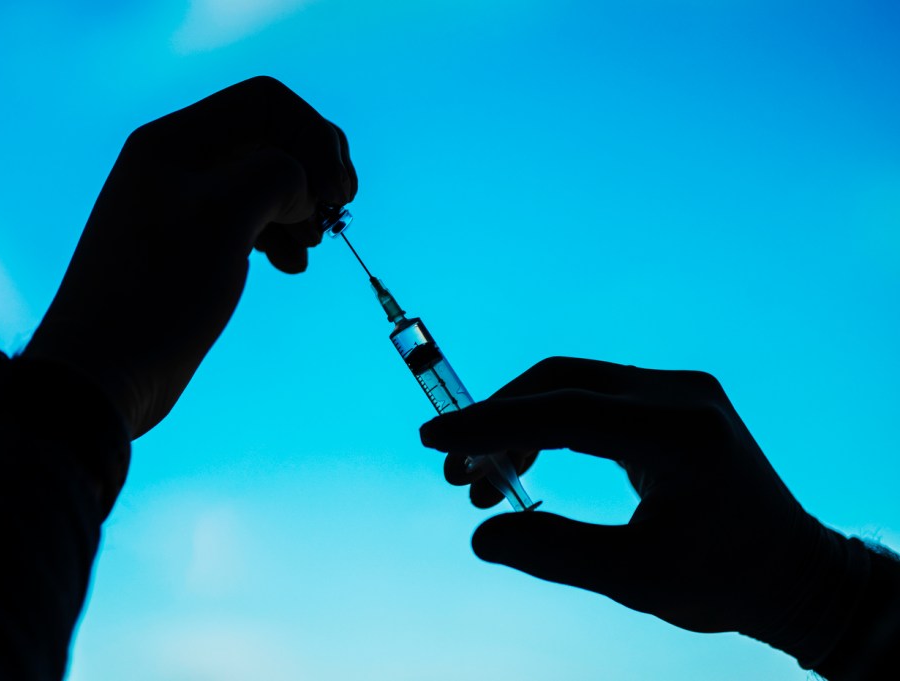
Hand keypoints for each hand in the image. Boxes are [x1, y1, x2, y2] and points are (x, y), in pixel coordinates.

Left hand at [23, 76, 357, 437]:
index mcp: (175, 142)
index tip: (335, 193)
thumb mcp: (226, 216)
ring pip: (264, 182)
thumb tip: (298, 191)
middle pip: (269, 138)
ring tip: (310, 247)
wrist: (104, 371)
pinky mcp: (193, 248)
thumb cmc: (159, 290)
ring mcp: (185, 208)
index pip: (266, 104)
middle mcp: (178, 166)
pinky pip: (251, 222)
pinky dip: (281, 236)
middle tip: (334, 213)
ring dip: (301, 207)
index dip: (314, 136)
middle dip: (312, 171)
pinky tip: (291, 266)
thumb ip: (276, 176)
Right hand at [420, 357, 866, 666]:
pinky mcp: (671, 400)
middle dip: (498, 423)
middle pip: (560, 382)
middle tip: (459, 475)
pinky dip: (550, 426)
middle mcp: (680, 394)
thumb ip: (554, 552)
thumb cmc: (724, 581)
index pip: (564, 412)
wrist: (793, 572)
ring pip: (571, 385)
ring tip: (486, 483)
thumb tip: (481, 534)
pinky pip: (593, 397)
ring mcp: (678, 390)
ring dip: (519, 425)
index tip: (433, 438)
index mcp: (679, 433)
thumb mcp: (636, 578)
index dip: (490, 424)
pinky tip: (526, 466)